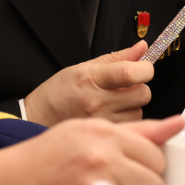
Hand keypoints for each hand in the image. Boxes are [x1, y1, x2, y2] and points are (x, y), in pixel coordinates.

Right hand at [22, 41, 152, 124]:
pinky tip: (112, 116)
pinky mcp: (105, 137)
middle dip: (139, 87)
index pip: (130, 73)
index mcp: (91, 79)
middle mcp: (97, 102)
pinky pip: (131, 127)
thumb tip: (142, 48)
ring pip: (139, 111)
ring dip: (133, 106)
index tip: (143, 67)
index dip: (145, 69)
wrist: (39, 118)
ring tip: (115, 103)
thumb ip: (117, 59)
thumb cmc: (58, 92)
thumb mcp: (83, 67)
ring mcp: (101, 122)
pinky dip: (128, 121)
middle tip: (126, 87)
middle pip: (142, 94)